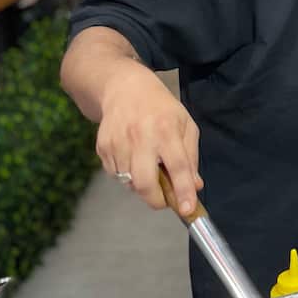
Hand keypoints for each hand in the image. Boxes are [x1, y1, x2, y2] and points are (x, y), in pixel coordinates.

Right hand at [95, 61, 201, 215]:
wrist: (123, 88)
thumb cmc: (161, 108)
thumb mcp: (185, 125)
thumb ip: (191, 157)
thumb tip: (195, 187)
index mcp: (166, 129)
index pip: (177, 166)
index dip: (182, 191)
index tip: (187, 209)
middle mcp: (140, 136)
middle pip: (145, 182)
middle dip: (156, 199)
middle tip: (164, 199)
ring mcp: (118, 142)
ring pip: (129, 182)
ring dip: (141, 184)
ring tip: (148, 166)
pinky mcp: (102, 146)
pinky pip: (115, 174)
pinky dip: (126, 175)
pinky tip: (132, 157)